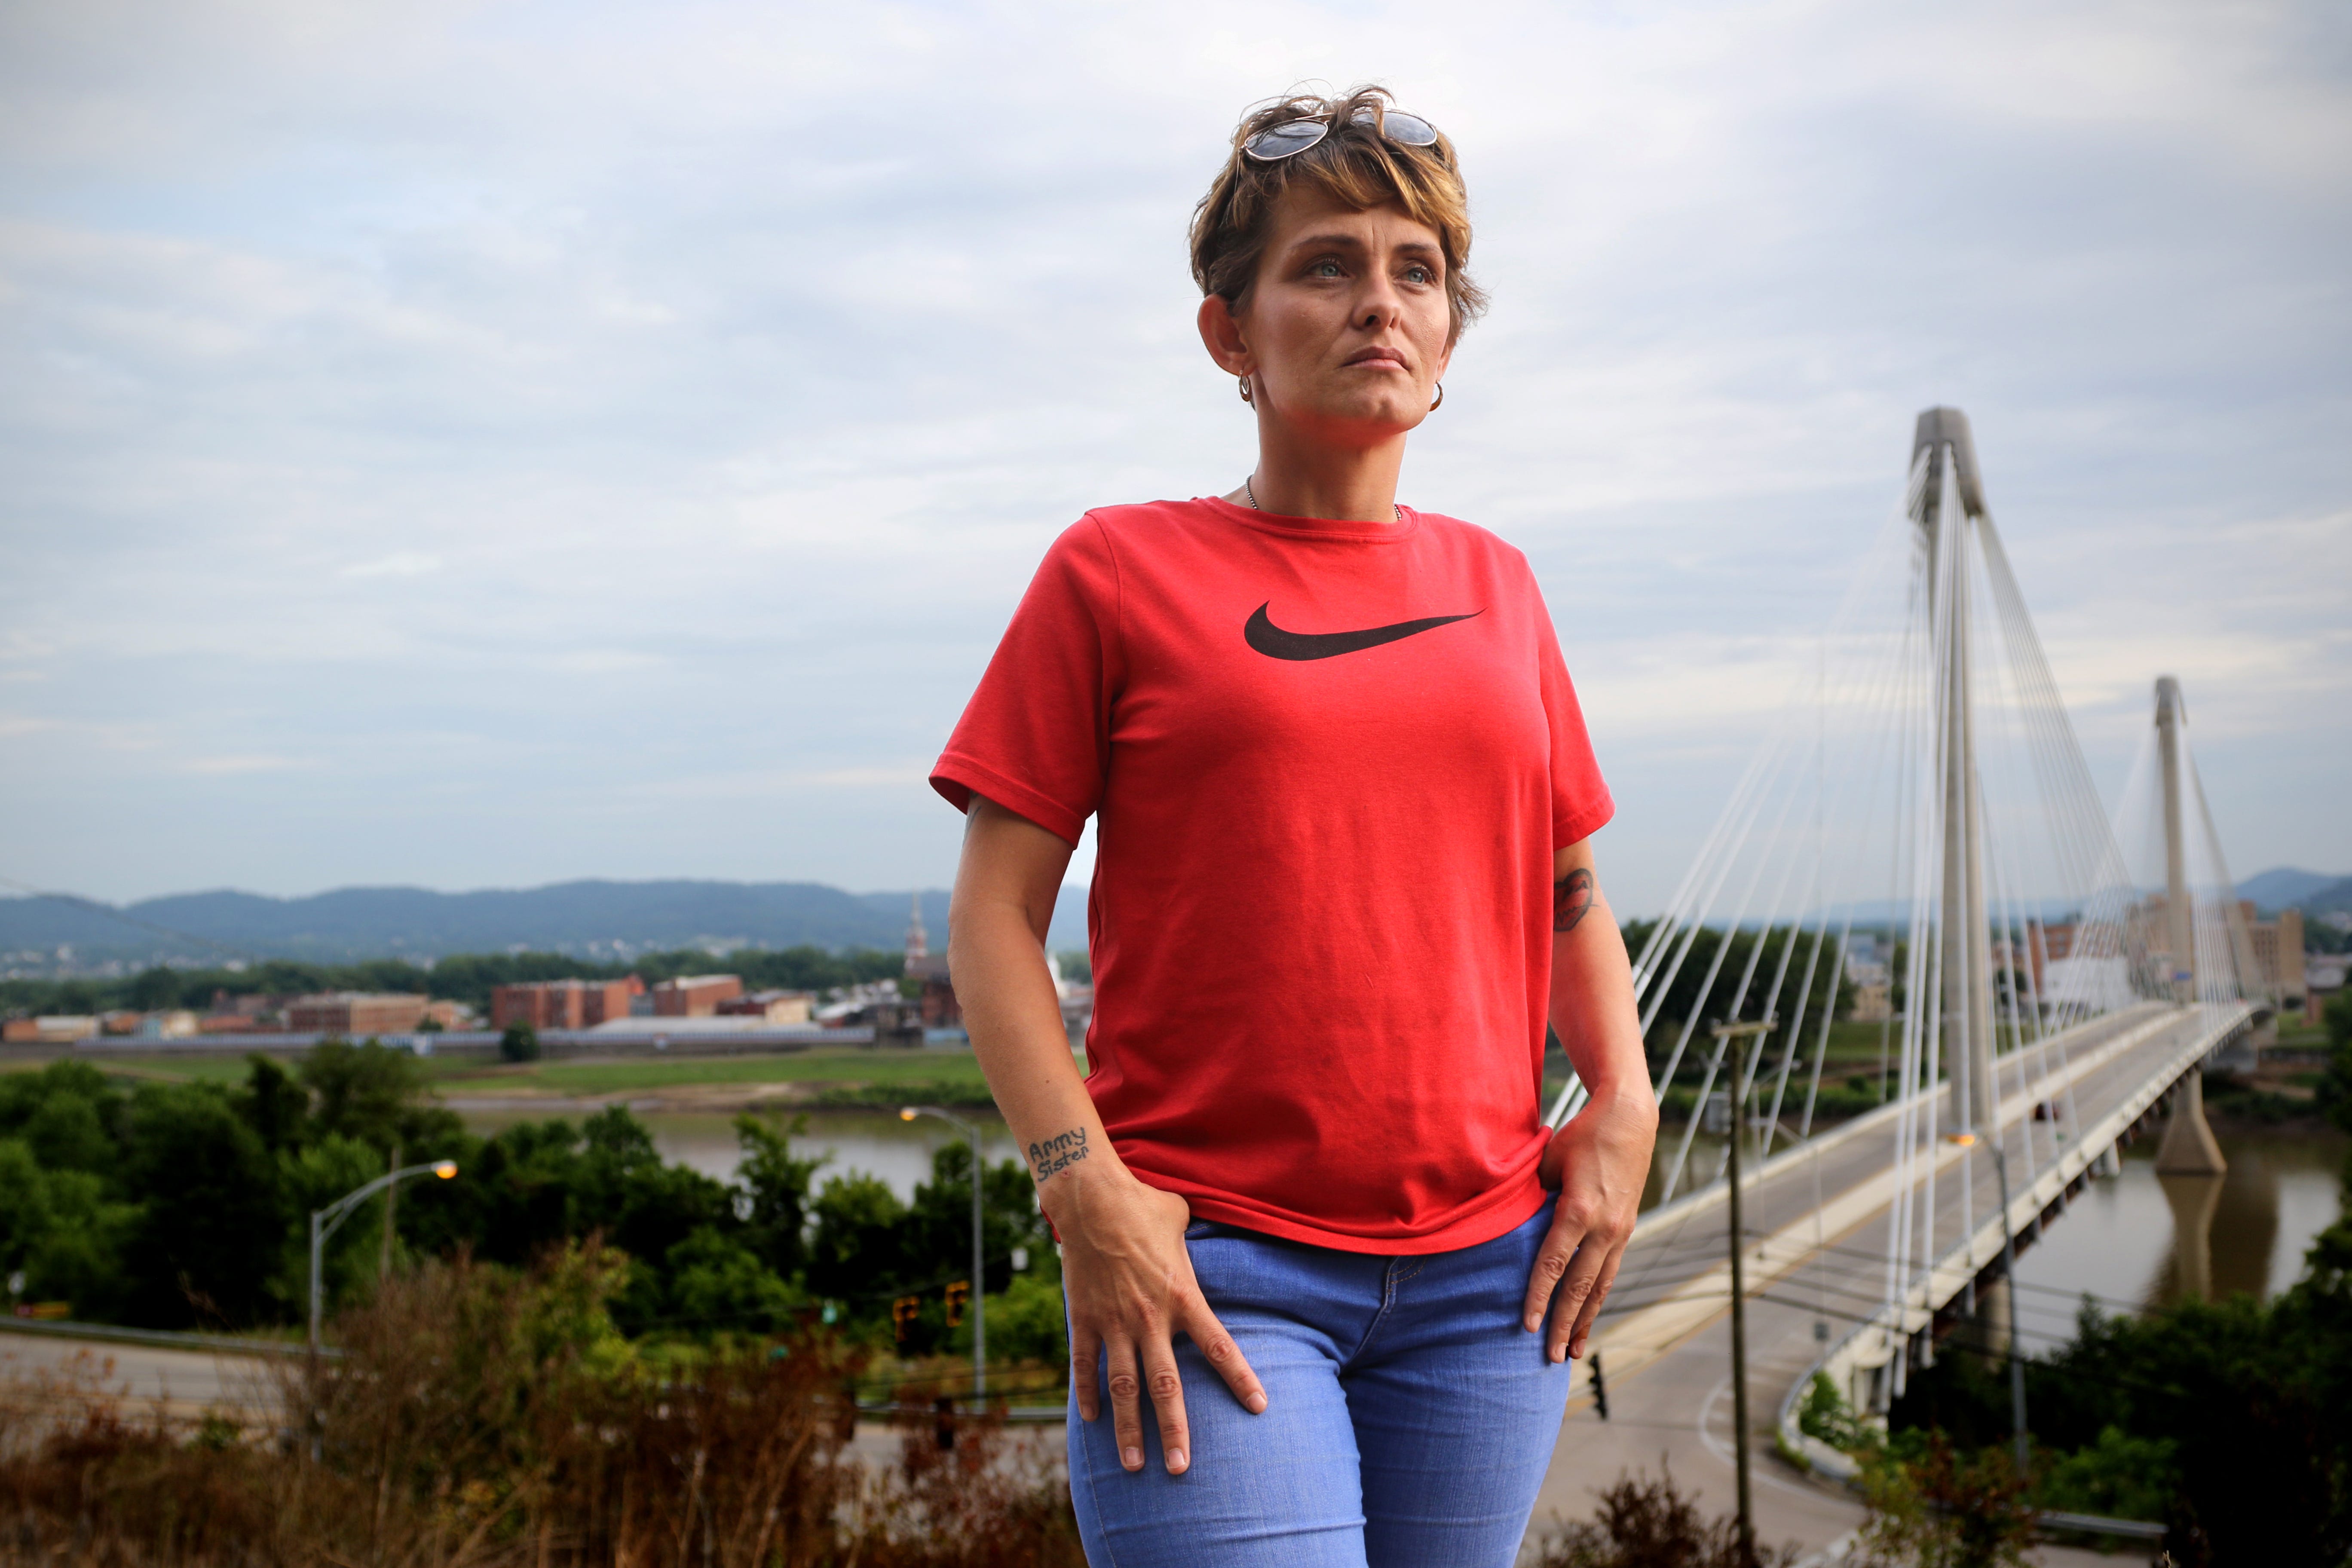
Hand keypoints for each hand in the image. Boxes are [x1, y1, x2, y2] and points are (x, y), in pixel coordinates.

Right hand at [1047, 1165, 1267, 1474]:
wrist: (1091, 1196)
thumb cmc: (1143, 1203)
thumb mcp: (1182, 1219)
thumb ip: (1194, 1241)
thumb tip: (1203, 1231)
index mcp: (1182, 1296)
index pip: (1219, 1346)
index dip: (1240, 1378)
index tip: (1259, 1408)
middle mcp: (1150, 1318)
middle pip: (1166, 1385)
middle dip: (1174, 1430)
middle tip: (1183, 1469)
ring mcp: (1113, 1321)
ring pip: (1124, 1388)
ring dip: (1129, 1430)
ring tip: (1134, 1466)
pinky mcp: (1083, 1317)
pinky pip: (1086, 1365)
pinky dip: (1088, 1394)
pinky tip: (1092, 1420)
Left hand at [1524, 1088, 1657, 1361]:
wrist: (1629, 1120)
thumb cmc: (1581, 1136)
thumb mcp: (1549, 1161)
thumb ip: (1534, 1196)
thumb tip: (1514, 1224)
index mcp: (1579, 1211)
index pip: (1553, 1264)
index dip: (1538, 1297)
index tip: (1525, 1326)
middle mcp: (1604, 1228)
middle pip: (1580, 1287)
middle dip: (1563, 1324)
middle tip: (1550, 1357)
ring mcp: (1620, 1232)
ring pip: (1600, 1287)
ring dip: (1586, 1321)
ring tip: (1573, 1352)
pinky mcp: (1625, 1230)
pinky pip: (1609, 1273)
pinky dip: (1598, 1299)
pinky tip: (1588, 1318)